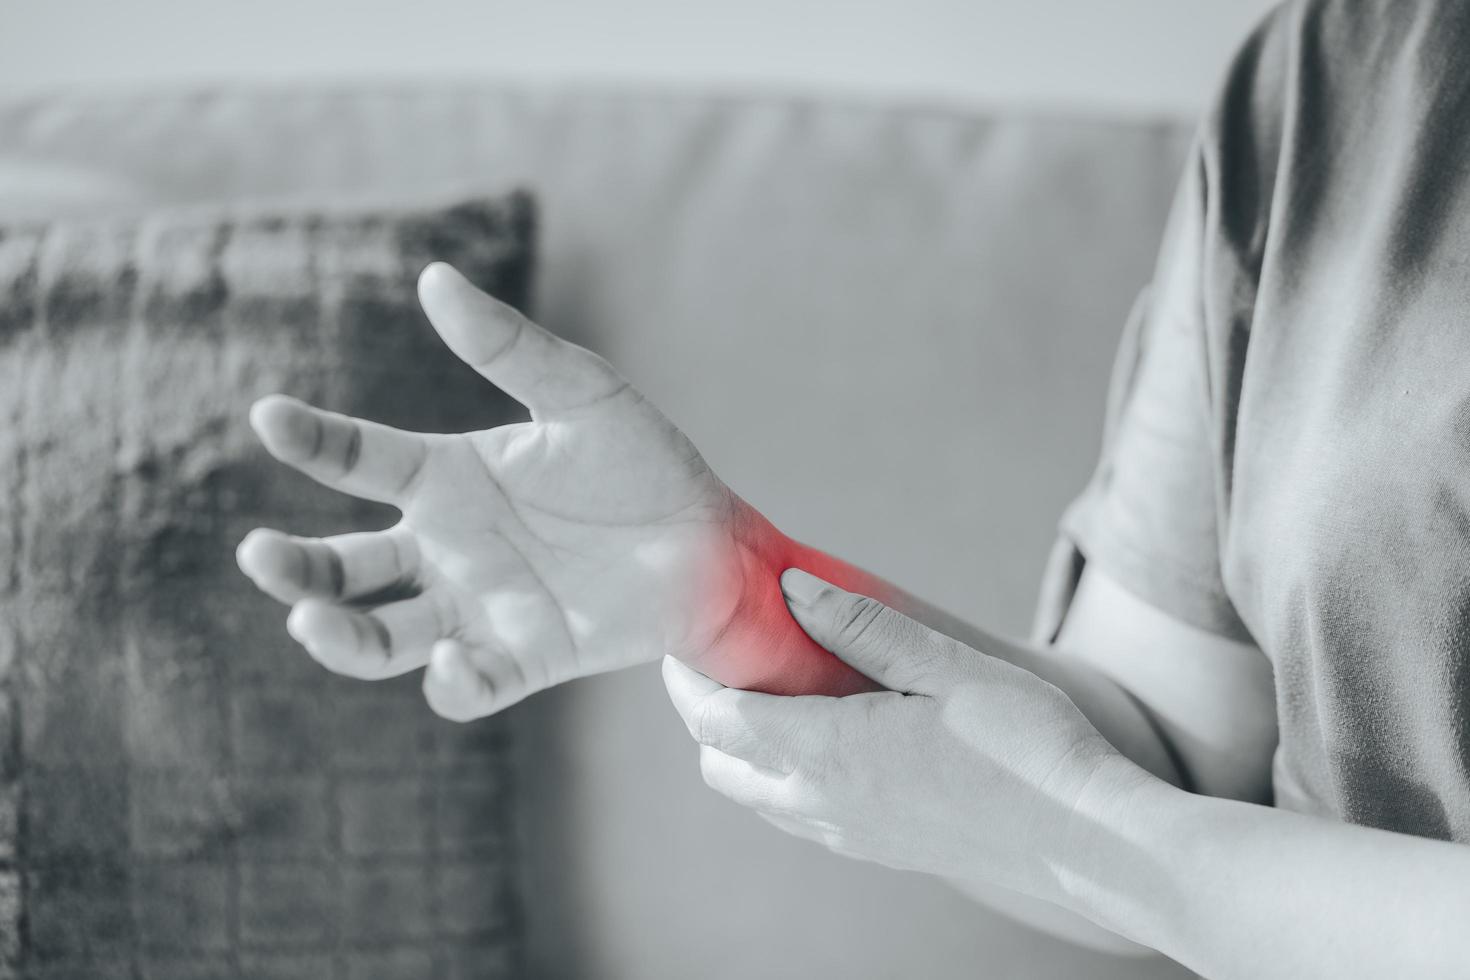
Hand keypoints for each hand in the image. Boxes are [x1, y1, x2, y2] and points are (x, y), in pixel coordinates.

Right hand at [239, 263, 757, 718]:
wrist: (711, 540)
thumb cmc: (643, 460)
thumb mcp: (581, 392)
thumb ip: (510, 346)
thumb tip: (432, 278)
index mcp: (448, 478)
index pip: (358, 460)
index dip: (311, 440)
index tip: (270, 416)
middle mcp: (447, 548)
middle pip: (343, 566)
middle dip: (294, 566)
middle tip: (260, 555)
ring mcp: (479, 608)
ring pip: (382, 637)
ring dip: (339, 635)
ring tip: (312, 620)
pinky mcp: (524, 659)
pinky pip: (466, 687)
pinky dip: (448, 683)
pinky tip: (451, 660)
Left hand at [663, 569, 1127, 899]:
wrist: (1087, 838)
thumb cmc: (1028, 745)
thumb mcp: (945, 666)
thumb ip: (861, 627)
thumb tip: (791, 588)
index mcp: (828, 753)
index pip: (715, 717)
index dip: (687, 673)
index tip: (689, 632)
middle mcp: (821, 803)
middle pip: (718, 760)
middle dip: (705, 708)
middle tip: (732, 654)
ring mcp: (846, 834)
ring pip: (752, 793)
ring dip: (742, 743)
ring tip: (778, 686)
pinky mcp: (873, 849)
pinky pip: (794, 813)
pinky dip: (781, 772)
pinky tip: (828, 730)